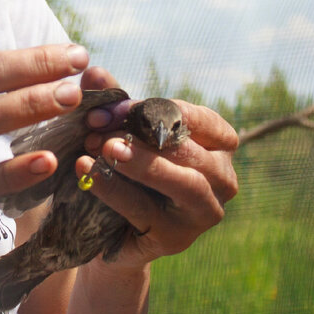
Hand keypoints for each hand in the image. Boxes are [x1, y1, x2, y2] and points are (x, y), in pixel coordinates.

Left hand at [75, 66, 238, 268]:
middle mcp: (223, 179)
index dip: (159, 109)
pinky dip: (116, 189)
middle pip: (190, 151)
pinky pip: (148, 210)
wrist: (107, 230)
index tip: (118, 105)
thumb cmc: (126, 171)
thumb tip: (94, 74)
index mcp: (219, 146)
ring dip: (142, 163)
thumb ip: (116, 105)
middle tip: (100, 124)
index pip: (201, 119)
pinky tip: (90, 172)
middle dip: (144, 134)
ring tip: (106, 148)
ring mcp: (205, 212)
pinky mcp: (178, 239)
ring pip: (183, 183)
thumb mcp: (127, 134)